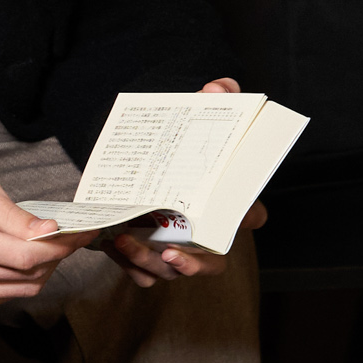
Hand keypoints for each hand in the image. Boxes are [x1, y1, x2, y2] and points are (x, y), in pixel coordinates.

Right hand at [0, 168, 88, 316]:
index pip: (24, 257)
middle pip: (26, 278)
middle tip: (66, 238)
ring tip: (41, 248)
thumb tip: (51, 234)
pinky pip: (0, 299)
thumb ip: (16, 215)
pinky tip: (13, 262)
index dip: (60, 248)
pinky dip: (16, 282)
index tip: (81, 233)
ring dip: (39, 272)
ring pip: (18, 292)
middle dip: (55, 258)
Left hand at [98, 77, 259, 288]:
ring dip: (147, 262)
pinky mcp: (150, 254)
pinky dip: (128, 266)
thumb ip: (218, 95)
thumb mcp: (201, 111)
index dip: (248, 218)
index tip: (238, 217)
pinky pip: (144, 274)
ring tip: (123, 242)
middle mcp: (206, 232)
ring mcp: (179, 247)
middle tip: (170, 253)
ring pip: (171, 271)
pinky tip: (110, 246)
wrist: (149, 149)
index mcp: (227, 203)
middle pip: (213, 264)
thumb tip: (216, 88)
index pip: (252, 216)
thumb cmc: (185, 137)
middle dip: (193, 265)